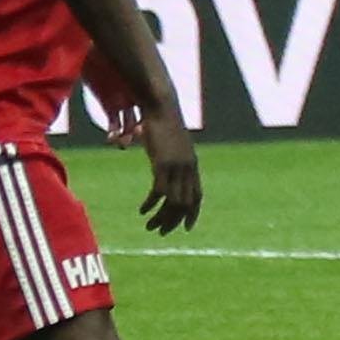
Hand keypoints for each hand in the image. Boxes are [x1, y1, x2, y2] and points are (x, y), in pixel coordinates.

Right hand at [139, 103, 202, 231]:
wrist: (161, 107)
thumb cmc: (163, 124)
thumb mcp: (171, 145)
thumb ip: (172, 159)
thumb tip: (163, 171)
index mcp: (192, 166)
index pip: (198, 196)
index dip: (192, 214)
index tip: (186, 228)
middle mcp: (188, 169)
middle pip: (186, 204)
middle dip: (174, 221)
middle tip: (161, 232)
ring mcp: (176, 167)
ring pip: (173, 202)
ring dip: (162, 218)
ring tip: (150, 226)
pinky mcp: (162, 164)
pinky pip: (160, 192)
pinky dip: (152, 204)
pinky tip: (142, 210)